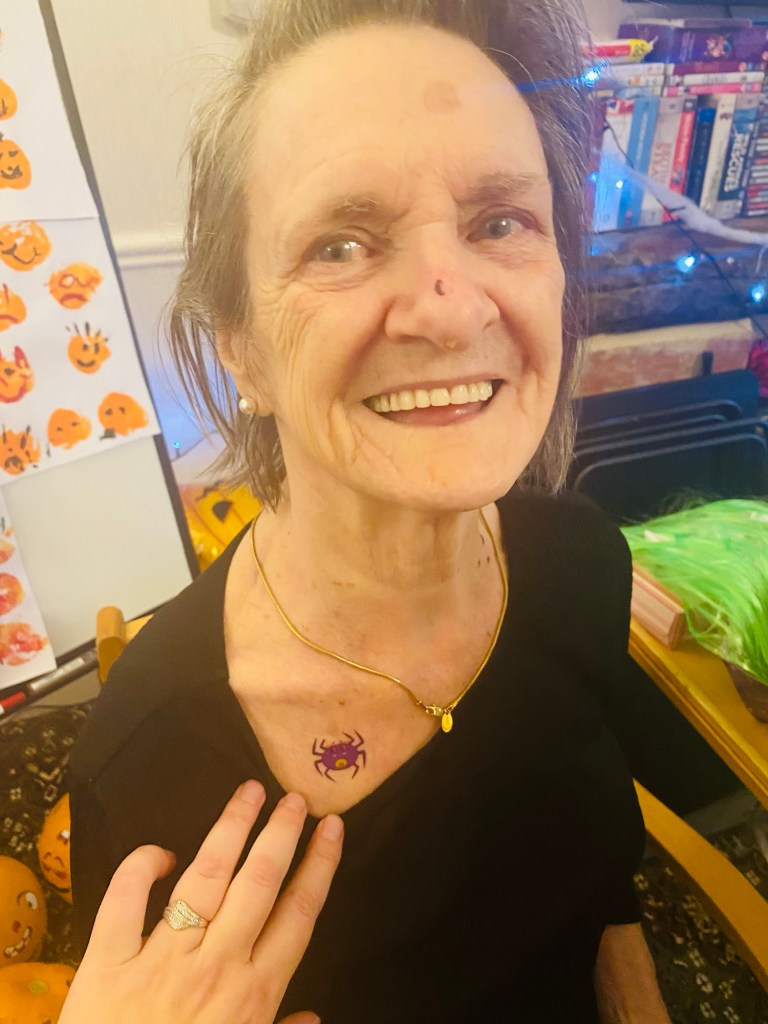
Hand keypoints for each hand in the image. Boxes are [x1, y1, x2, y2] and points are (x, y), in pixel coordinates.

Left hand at [60, 781, 342, 1023]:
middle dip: (281, 834)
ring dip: (231, 830)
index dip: (319, 866)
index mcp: (253, 995)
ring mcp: (161, 960)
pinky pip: (123, 902)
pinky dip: (140, 869)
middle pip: (258, 883)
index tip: (331, 828)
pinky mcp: (108, 963)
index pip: (298, 915)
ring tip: (249, 793)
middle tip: (295, 797)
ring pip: (205, 877)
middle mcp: (216, 966)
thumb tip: (315, 1017)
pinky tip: (160, 850)